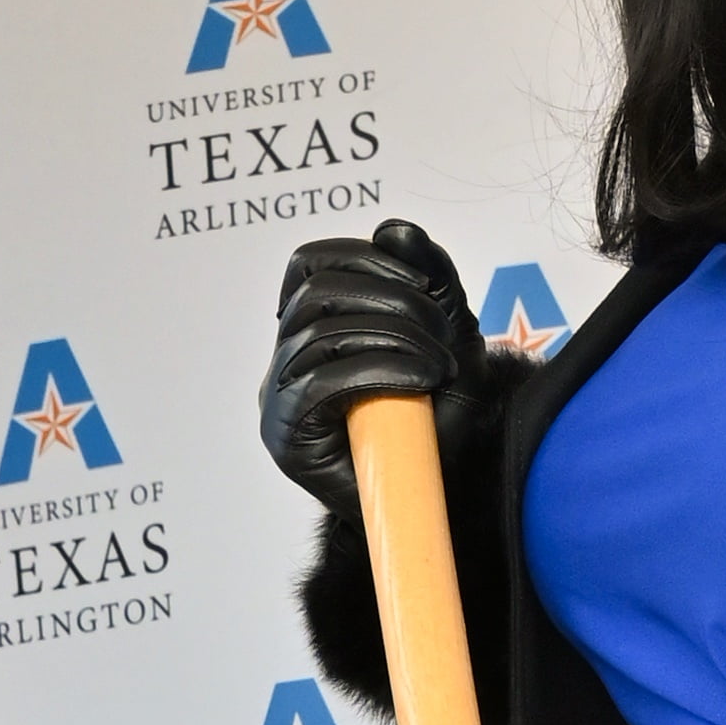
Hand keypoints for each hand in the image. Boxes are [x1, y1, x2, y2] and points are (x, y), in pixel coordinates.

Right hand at [259, 216, 489, 503]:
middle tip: (446, 330)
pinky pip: (321, 382)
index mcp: (309, 325)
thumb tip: (393, 227)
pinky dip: (380, 370)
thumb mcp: (448, 334)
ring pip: (319, 332)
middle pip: (316, 292)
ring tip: (442, 362)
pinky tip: (422, 378)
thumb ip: (430, 277)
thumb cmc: (439, 417)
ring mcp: (278, 397)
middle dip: (392, 299)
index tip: (425, 284)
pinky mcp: (286, 436)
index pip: (309, 263)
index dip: (365, 258)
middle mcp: (284, 357)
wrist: (438, 497)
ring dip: (395, 336)